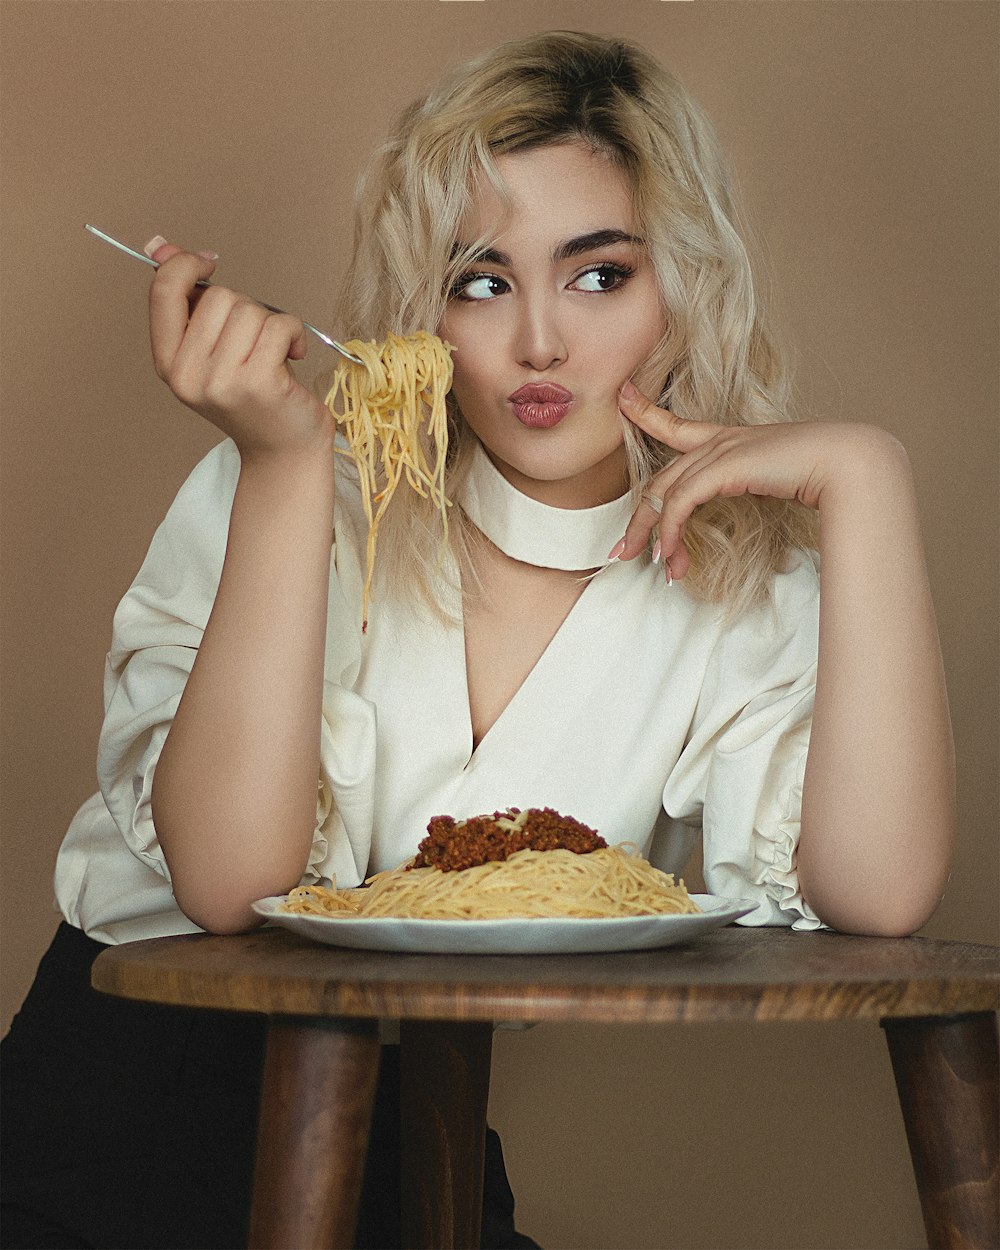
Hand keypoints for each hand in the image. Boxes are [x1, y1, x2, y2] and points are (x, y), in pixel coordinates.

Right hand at [146, 240, 333, 459]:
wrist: (283, 450)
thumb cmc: (252, 395)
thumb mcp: (211, 350)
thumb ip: (188, 301)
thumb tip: (160, 244)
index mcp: (167, 363)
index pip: (163, 292)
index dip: (185, 264)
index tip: (209, 262)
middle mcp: (187, 375)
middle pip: (218, 296)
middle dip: (245, 308)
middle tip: (254, 342)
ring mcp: (222, 381)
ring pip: (250, 309)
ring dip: (272, 323)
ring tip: (275, 353)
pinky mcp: (259, 383)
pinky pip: (279, 325)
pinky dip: (294, 333)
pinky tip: (293, 356)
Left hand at [614, 380, 903, 578]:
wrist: (849, 463)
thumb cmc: (826, 474)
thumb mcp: (777, 481)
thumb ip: (754, 489)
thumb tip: (753, 503)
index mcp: (730, 438)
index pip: (677, 425)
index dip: (646, 410)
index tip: (624, 395)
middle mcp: (719, 440)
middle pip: (661, 480)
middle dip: (639, 520)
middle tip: (622, 552)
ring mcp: (719, 450)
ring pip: (664, 495)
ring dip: (654, 537)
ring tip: (653, 568)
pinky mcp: (722, 465)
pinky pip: (680, 503)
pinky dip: (670, 532)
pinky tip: (670, 557)